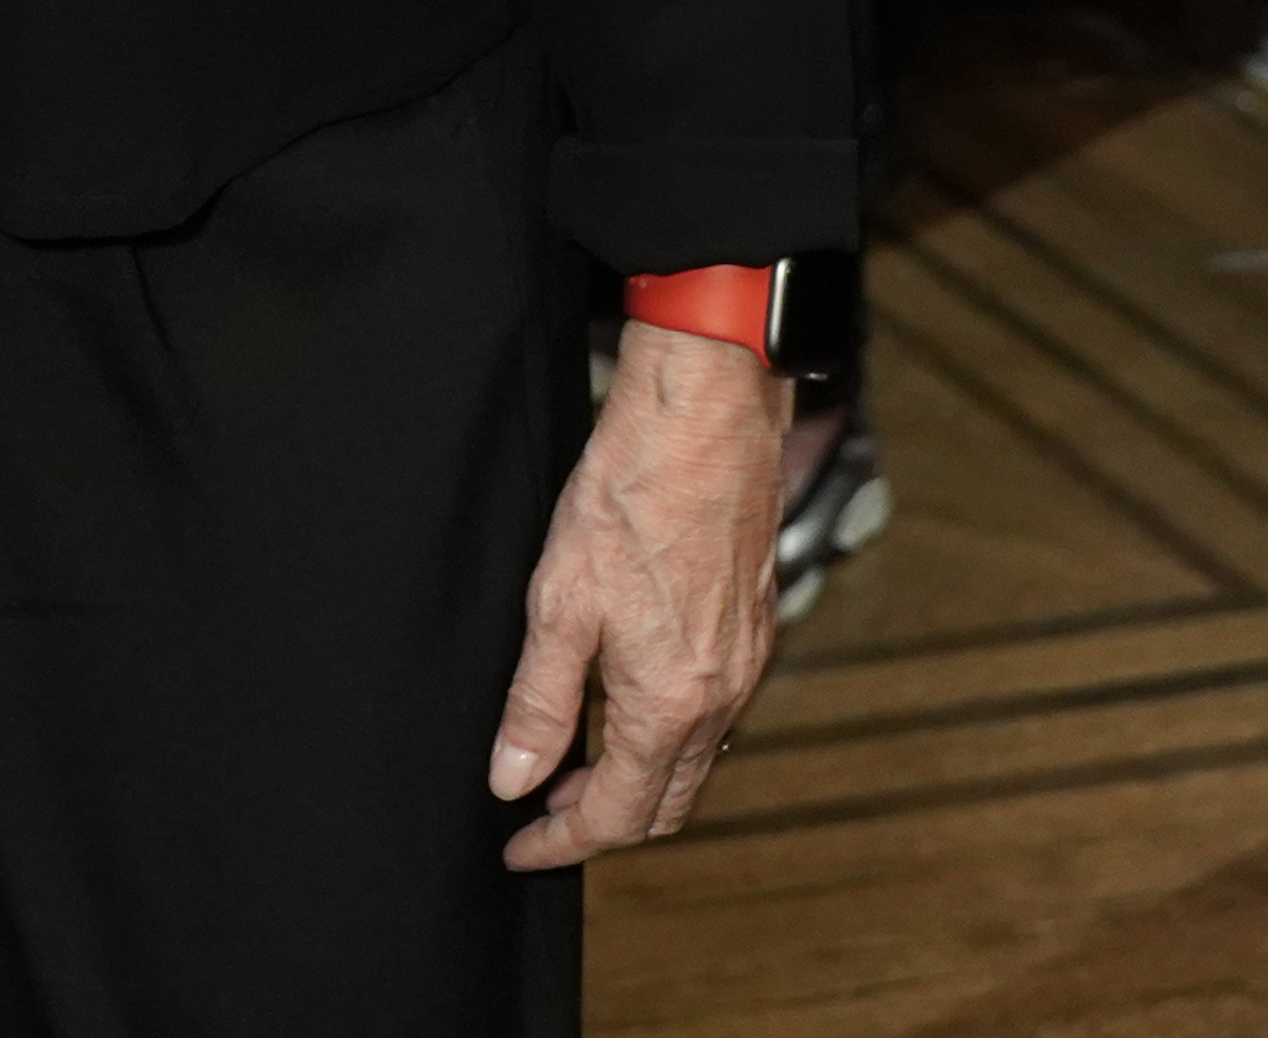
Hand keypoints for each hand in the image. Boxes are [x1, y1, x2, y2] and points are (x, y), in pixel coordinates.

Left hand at [491, 316, 786, 866]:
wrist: (705, 419)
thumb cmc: (631, 495)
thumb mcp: (559, 602)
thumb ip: (538, 703)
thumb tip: (512, 780)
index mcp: (669, 702)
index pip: (617, 812)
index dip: (562, 842)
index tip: (521, 848)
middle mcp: (721, 696)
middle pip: (667, 802)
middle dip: (604, 821)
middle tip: (543, 814)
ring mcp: (746, 664)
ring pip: (695, 761)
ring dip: (639, 778)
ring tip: (576, 762)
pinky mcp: (755, 628)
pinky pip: (715, 714)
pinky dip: (669, 735)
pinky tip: (631, 702)